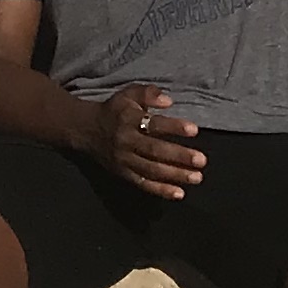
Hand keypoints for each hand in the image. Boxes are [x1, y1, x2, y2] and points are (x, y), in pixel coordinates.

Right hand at [90, 84, 203, 200]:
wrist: (86, 130)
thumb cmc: (114, 110)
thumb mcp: (128, 94)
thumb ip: (148, 93)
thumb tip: (168, 100)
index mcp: (128, 120)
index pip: (153, 124)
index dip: (173, 127)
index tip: (194, 130)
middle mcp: (126, 142)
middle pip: (154, 151)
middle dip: (179, 156)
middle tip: (202, 160)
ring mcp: (124, 161)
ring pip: (151, 170)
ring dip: (175, 175)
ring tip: (197, 177)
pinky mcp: (123, 174)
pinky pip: (143, 184)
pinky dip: (161, 190)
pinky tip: (179, 193)